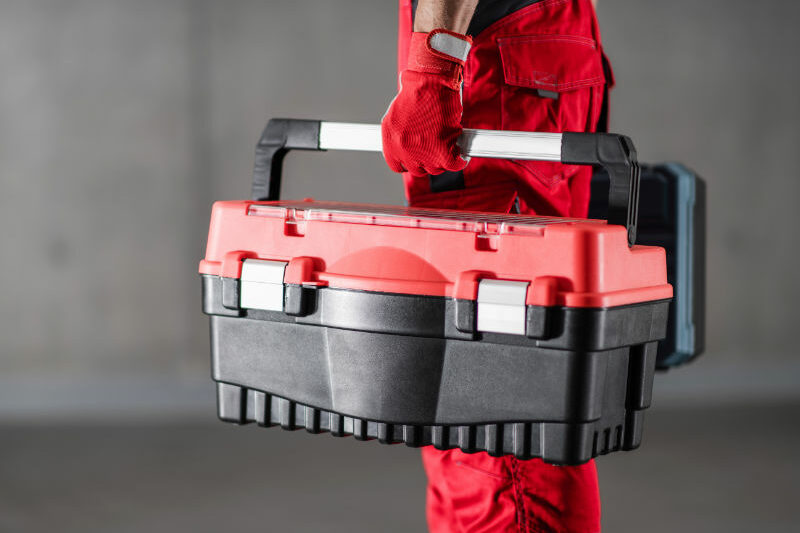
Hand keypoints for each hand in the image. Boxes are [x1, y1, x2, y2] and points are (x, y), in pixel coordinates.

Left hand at [381, 30, 471, 176]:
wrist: (431, 81)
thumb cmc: (417, 90)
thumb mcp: (397, 112)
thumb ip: (400, 132)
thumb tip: (407, 144)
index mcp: (390, 140)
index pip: (397, 165)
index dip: (410, 162)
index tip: (418, 158)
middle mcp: (403, 149)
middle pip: (418, 169)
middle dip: (428, 159)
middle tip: (436, 147)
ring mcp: (422, 152)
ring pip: (436, 168)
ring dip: (443, 158)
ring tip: (448, 144)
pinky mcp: (443, 151)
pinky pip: (454, 165)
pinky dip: (460, 160)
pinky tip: (461, 153)